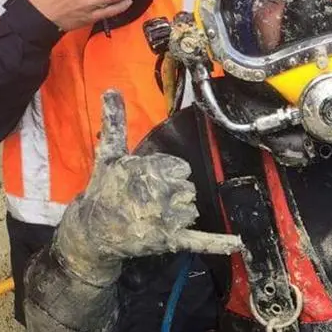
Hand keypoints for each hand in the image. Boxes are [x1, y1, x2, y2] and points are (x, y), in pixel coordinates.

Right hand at [54, 90, 242, 284]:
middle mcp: (159, 193)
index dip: (169, 174)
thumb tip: (112, 89)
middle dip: (174, 193)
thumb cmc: (103, 191)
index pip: (181, 168)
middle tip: (151, 200)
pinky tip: (238, 243)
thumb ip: (115, 122)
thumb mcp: (107, 155)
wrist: (93, 231)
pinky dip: (220, 242)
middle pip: (189, 188)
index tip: (151, 180)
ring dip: (180, 213)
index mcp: (147, 170)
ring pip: (193, 209)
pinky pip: (200, 239)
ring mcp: (166, 219)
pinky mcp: (171, 240)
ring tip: (156, 216)